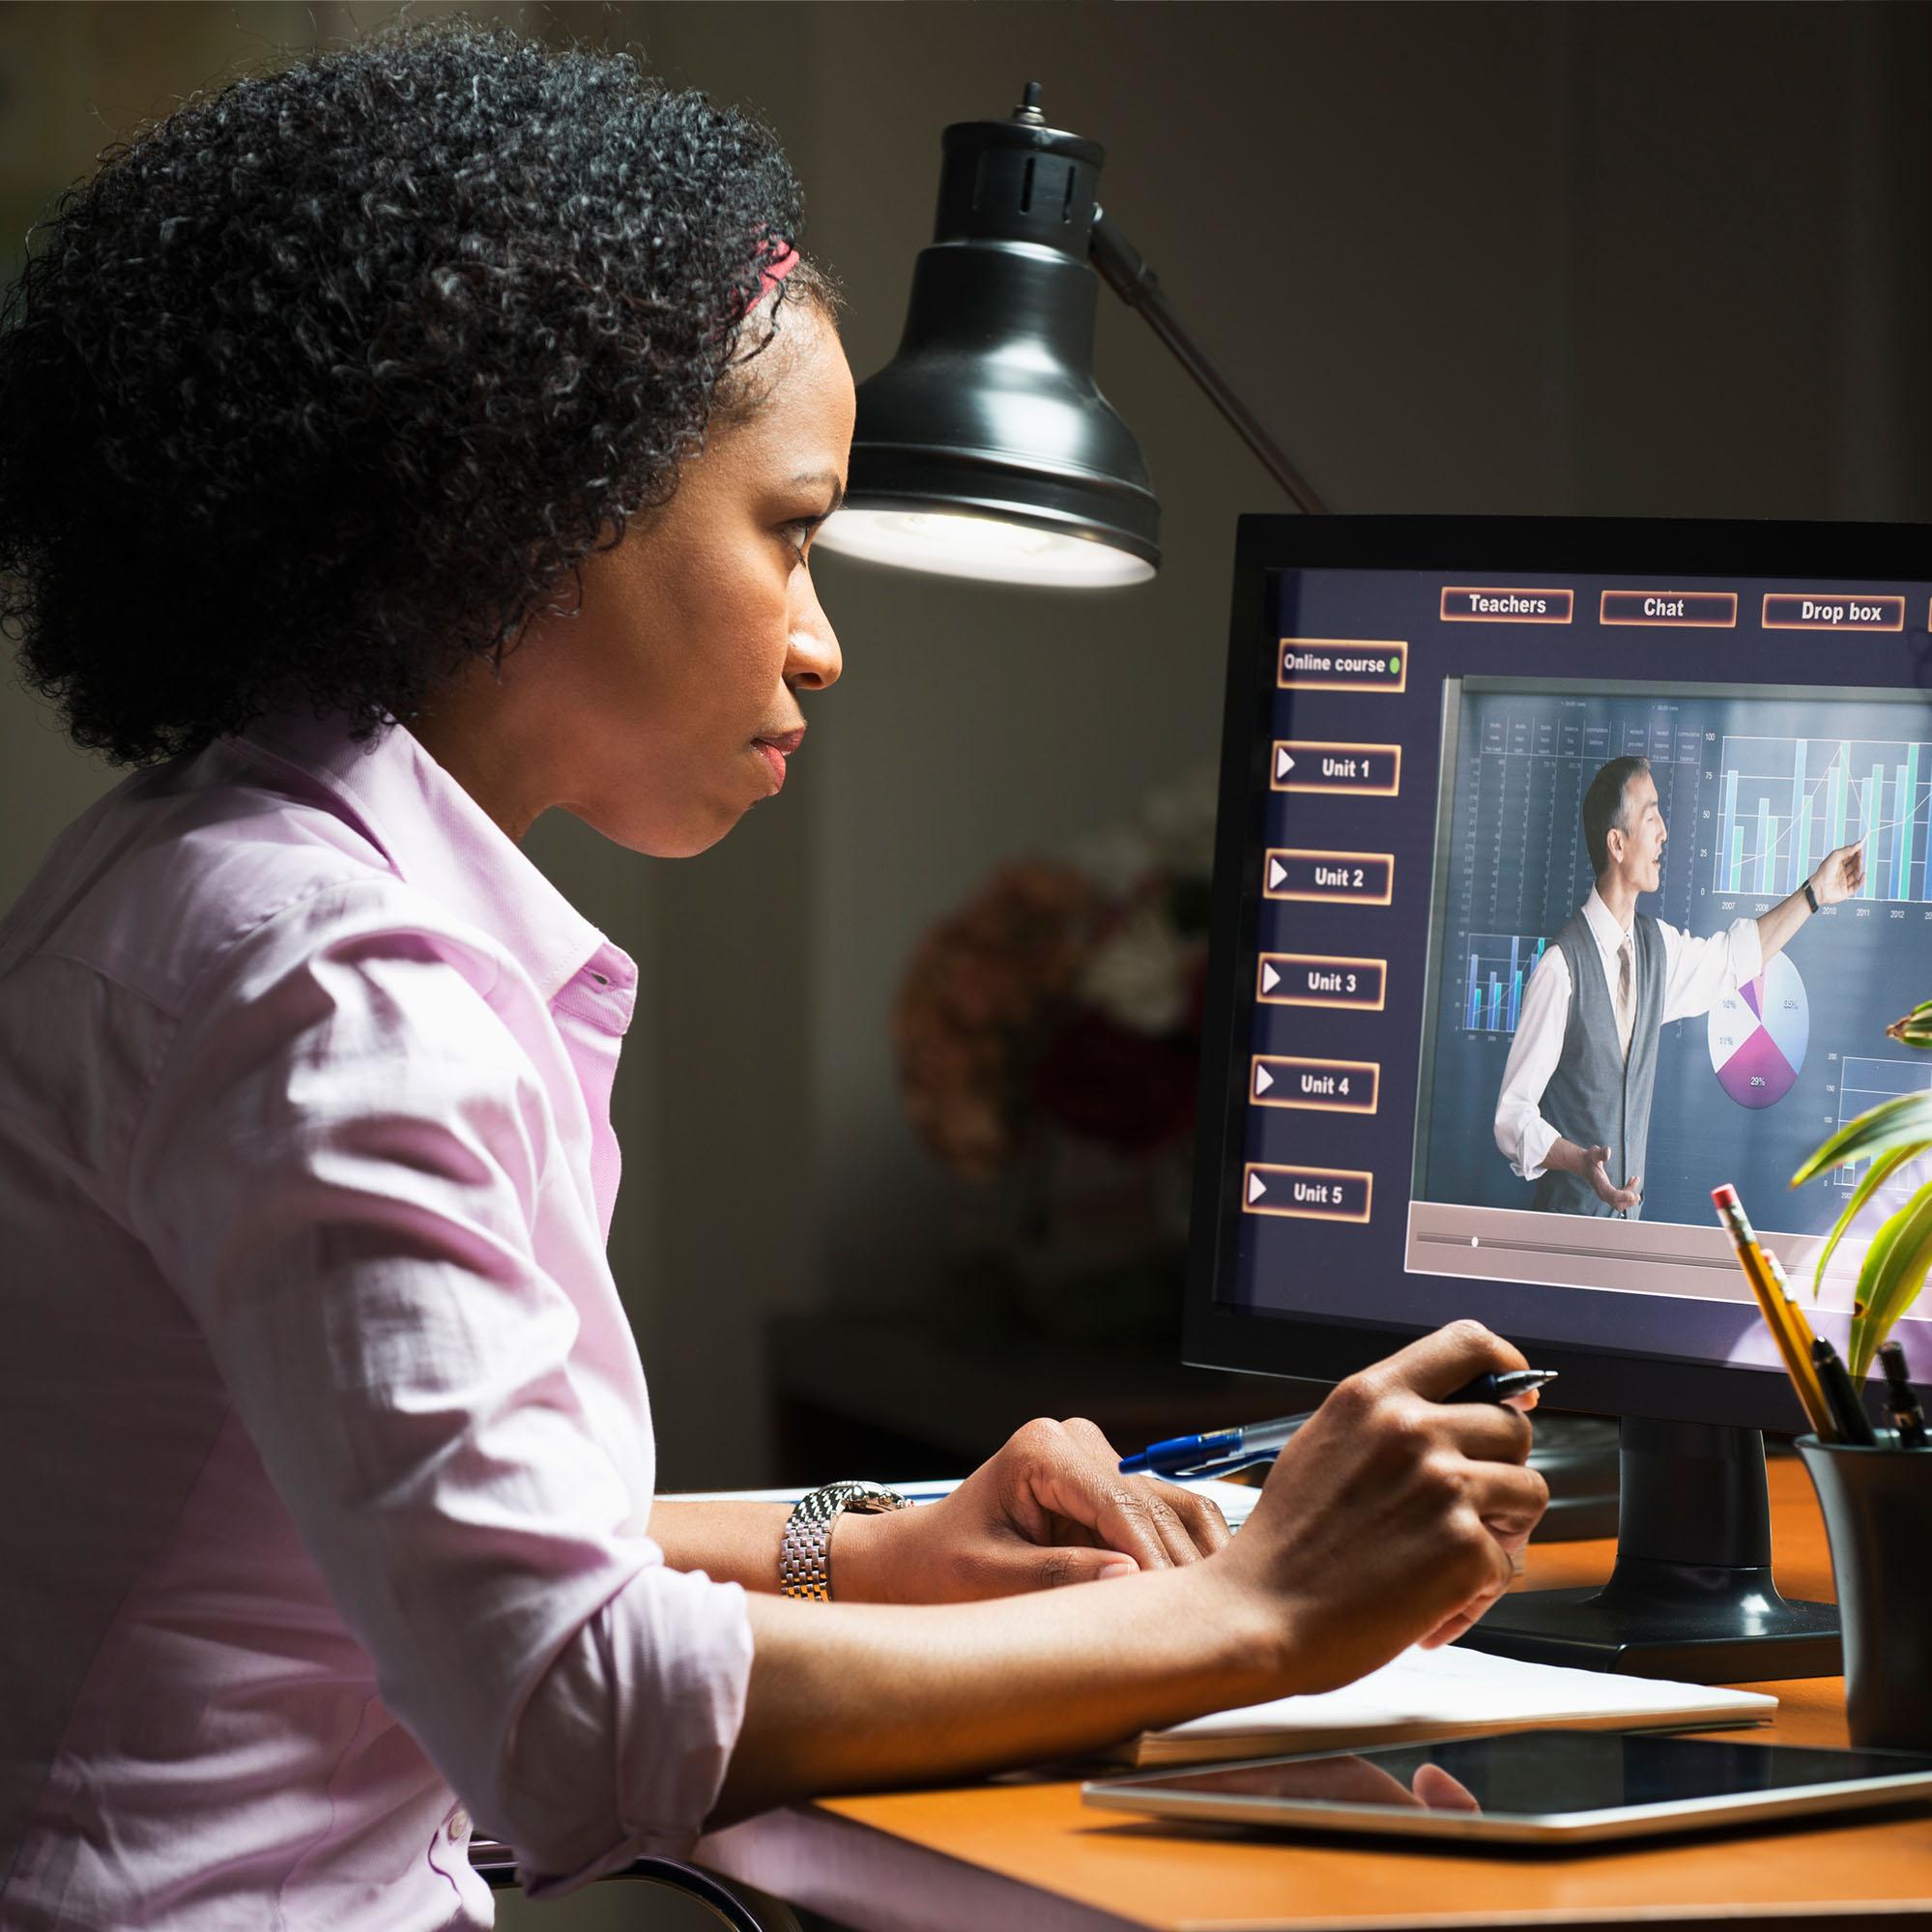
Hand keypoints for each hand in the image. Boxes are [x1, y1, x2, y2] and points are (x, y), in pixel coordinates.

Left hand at [837, 1416, 1232, 1603]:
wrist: (924, 1556)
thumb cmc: (944, 1566)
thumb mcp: (990, 1578)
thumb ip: (1057, 1576)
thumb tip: (1131, 1582)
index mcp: (1042, 1448)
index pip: (1119, 1503)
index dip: (1153, 1561)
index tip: (1176, 1615)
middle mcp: (1077, 1439)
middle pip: (1154, 1506)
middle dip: (1179, 1568)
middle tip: (1211, 1629)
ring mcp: (1100, 1458)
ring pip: (1175, 1508)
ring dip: (1197, 1561)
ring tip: (1216, 1620)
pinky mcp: (1114, 1484)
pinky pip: (1169, 1517)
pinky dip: (1188, 1556)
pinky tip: (1204, 1602)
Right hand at [1215, 1320, 1548, 1693]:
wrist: (1262, 1615)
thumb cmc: (1290, 1541)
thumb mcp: (1325, 1443)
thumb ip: (1389, 1419)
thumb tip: (1463, 1411)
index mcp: (1374, 1396)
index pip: (1471, 1343)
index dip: (1508, 1368)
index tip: (1516, 1395)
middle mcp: (1413, 1430)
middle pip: (1514, 1427)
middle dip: (1503, 1469)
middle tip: (1468, 1512)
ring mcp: (1443, 1487)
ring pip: (1529, 1493)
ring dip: (1504, 1529)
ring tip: (1451, 1558)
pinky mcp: (1463, 1549)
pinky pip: (1507, 1563)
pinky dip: (1477, 1591)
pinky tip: (1430, 1602)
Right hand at [1584, 1146, 1641, 1212]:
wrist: (1584, 1164)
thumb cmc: (1590, 1158)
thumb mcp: (1594, 1153)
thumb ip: (1601, 1153)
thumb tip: (1608, 1151)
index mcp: (1599, 1184)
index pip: (1611, 1194)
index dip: (1622, 1196)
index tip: (1632, 1195)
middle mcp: (1602, 1192)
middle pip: (1617, 1204)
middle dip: (1628, 1202)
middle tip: (1637, 1194)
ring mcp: (1606, 1195)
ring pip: (1621, 1204)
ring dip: (1631, 1197)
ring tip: (1635, 1179)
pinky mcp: (1610, 1194)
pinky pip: (1621, 1199)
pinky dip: (1629, 1192)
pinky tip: (1633, 1179)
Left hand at [1811, 841, 1863, 906]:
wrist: (1819, 888)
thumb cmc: (1823, 872)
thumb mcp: (1835, 857)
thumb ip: (1847, 850)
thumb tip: (1858, 844)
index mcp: (1835, 865)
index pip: (1848, 857)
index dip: (1855, 852)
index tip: (1860, 847)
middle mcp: (1839, 873)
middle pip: (1853, 865)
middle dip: (1858, 860)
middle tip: (1860, 855)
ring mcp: (1843, 882)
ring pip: (1856, 874)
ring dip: (1859, 868)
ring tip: (1859, 864)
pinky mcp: (1846, 891)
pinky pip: (1856, 886)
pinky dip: (1861, 881)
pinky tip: (1863, 875)